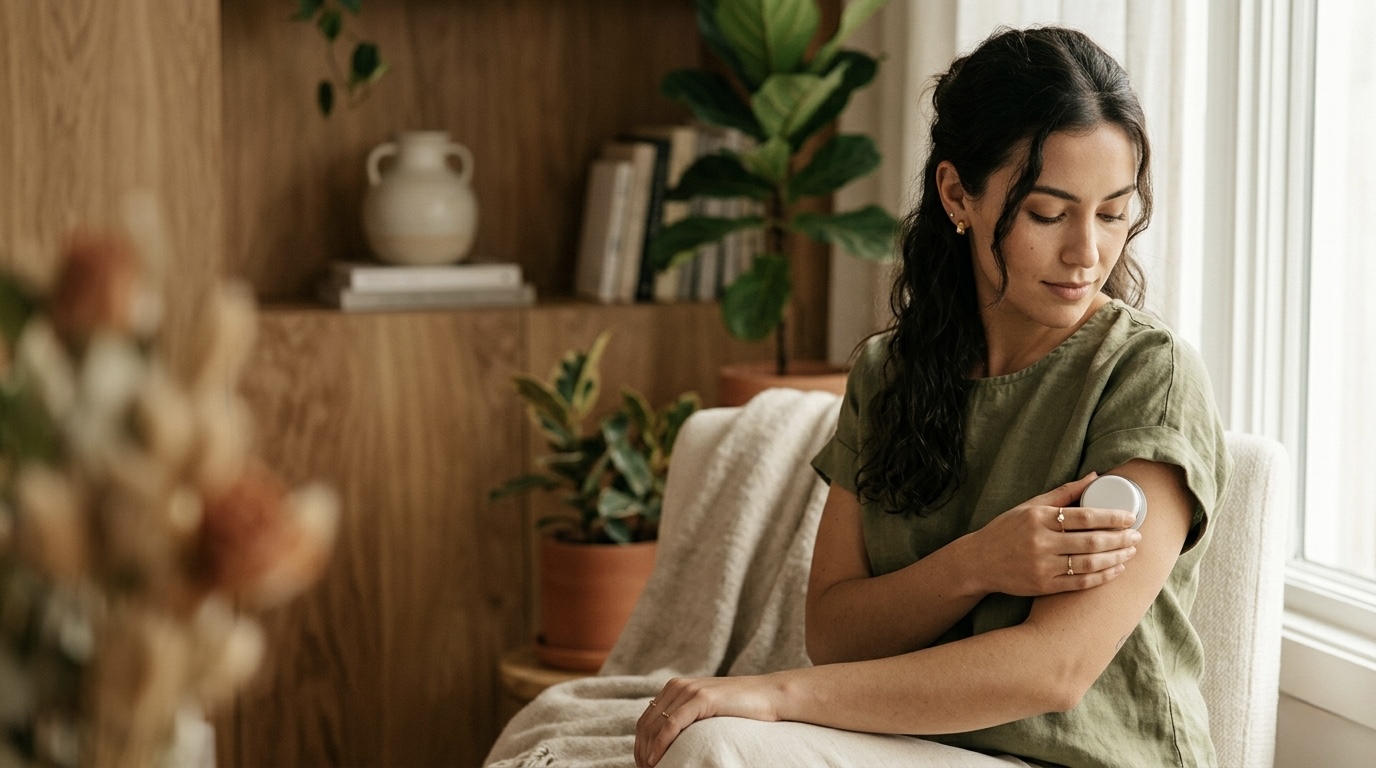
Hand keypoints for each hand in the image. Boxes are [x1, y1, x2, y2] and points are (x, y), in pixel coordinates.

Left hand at [634, 675, 782, 766]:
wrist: (770, 695)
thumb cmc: (742, 709)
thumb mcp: (707, 710)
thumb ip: (687, 717)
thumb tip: (667, 741)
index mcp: (676, 687)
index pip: (646, 720)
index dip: (640, 745)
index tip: (643, 765)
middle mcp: (678, 686)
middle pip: (646, 724)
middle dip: (641, 752)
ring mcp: (689, 690)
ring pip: (655, 726)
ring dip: (648, 752)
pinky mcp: (701, 698)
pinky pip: (672, 725)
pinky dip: (661, 745)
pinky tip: (657, 760)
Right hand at [963, 472, 1140, 596]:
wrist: (979, 561)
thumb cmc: (1006, 530)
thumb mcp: (1029, 506)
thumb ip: (1063, 493)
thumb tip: (1094, 476)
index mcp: (1038, 518)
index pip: (1084, 516)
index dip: (1112, 517)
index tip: (1130, 517)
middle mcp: (1041, 542)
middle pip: (1091, 541)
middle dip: (1120, 539)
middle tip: (1137, 536)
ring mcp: (1042, 566)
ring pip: (1090, 563)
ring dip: (1116, 558)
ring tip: (1131, 552)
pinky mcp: (1043, 586)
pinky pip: (1080, 582)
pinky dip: (1102, 576)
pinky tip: (1116, 569)